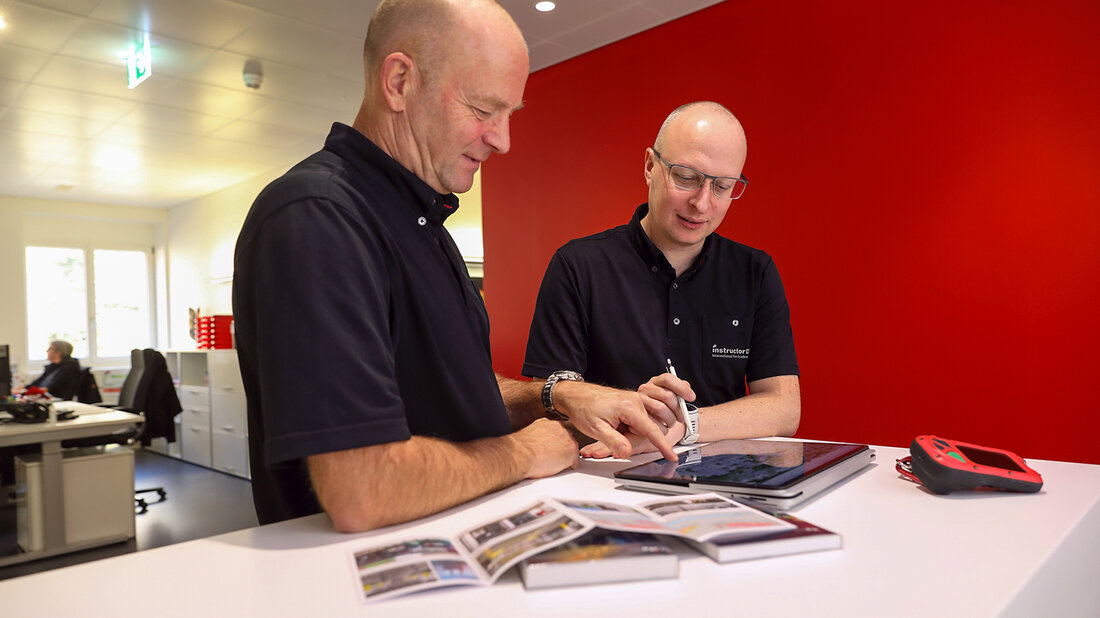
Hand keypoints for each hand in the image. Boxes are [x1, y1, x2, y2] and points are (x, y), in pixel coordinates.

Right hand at [511, 418, 578, 478]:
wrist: (520, 454)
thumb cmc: (520, 449)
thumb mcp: (529, 435)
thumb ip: (538, 436)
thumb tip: (538, 444)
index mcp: (549, 423)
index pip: (558, 434)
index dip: (553, 445)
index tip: (548, 450)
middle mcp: (560, 428)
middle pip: (567, 441)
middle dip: (561, 450)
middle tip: (549, 458)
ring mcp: (568, 438)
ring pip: (571, 451)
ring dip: (564, 458)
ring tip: (550, 463)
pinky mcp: (571, 451)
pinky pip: (574, 462)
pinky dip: (567, 467)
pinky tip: (555, 468)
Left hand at [552, 381, 678, 461]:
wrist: (576, 395)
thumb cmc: (583, 408)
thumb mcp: (596, 429)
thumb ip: (613, 442)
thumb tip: (626, 453)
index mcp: (629, 407)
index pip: (652, 430)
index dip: (663, 446)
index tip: (672, 456)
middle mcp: (636, 401)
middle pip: (646, 431)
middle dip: (632, 439)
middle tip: (611, 437)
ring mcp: (635, 401)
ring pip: (642, 427)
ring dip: (629, 434)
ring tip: (611, 428)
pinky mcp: (632, 403)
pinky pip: (638, 422)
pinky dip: (628, 428)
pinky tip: (614, 425)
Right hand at [637, 372, 695, 425]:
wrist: (633, 418)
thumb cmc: (654, 406)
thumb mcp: (665, 395)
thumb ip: (676, 390)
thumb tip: (687, 385)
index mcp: (654, 382)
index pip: (668, 379)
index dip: (681, 387)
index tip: (691, 397)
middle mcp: (645, 389)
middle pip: (667, 395)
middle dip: (679, 409)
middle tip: (682, 417)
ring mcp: (639, 401)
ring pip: (661, 409)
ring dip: (670, 420)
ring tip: (670, 423)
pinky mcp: (635, 415)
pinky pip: (654, 423)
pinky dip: (663, 429)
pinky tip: (662, 428)